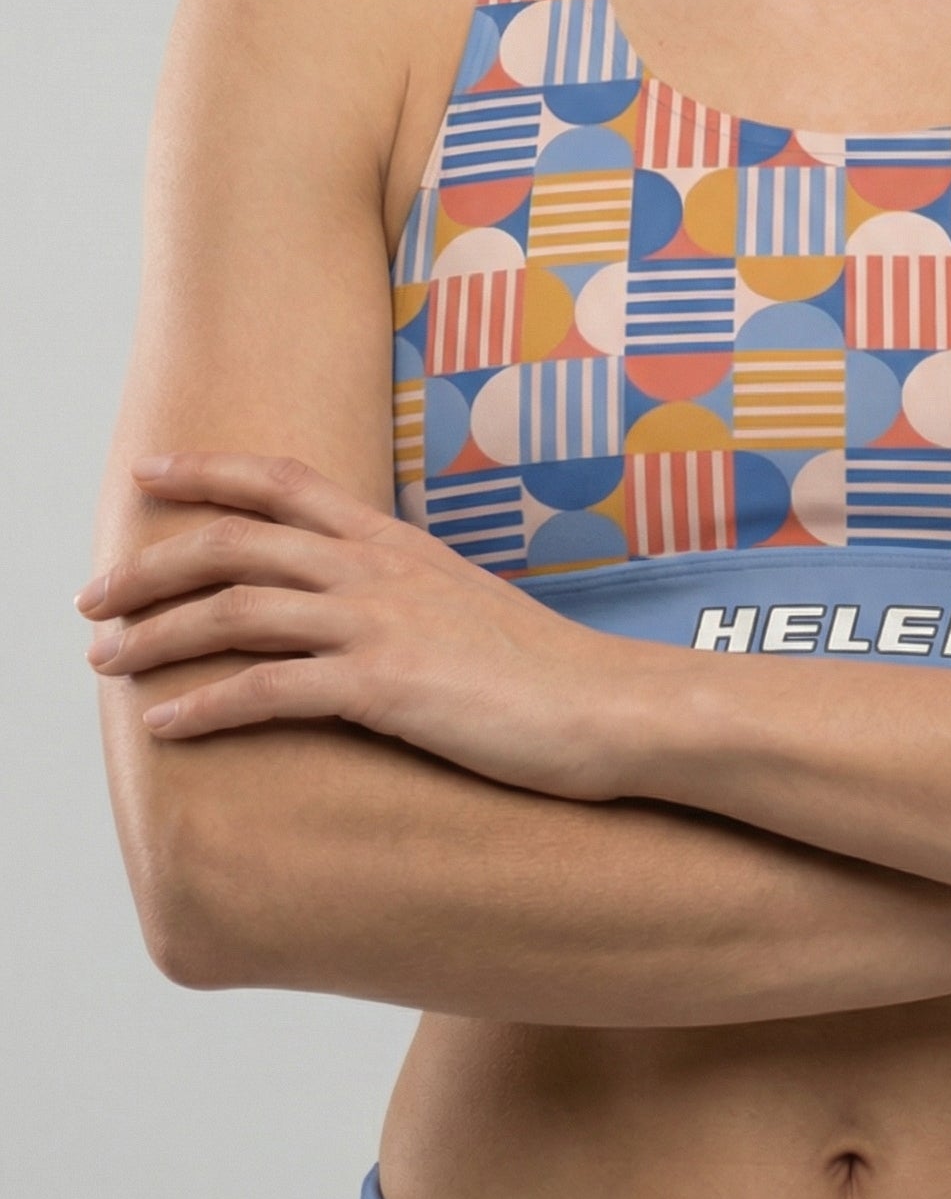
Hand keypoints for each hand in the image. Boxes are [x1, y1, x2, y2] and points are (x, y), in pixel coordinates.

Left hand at [76, 451, 643, 799]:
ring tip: (105, 664)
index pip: (286, 484)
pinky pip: (270, 691)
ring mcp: (381, 624)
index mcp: (397, 544)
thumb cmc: (544, 672)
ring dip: (157, 636)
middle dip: (152, 566)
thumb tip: (360, 607)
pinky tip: (166, 728)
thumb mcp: (466, 606)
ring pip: (237, 611)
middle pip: (237, 543)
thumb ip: (406, 594)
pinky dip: (206, 706)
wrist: (608, 706)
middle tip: (93, 598)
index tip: (151, 472)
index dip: (211, 470)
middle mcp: (379, 571)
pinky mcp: (386, 686)